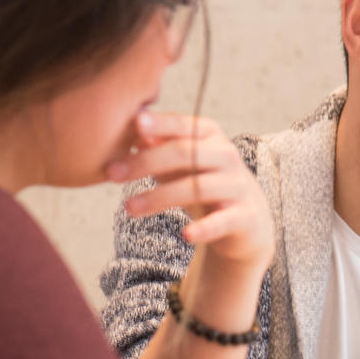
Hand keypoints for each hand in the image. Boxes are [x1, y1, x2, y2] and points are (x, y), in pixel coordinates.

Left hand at [109, 110, 273, 289]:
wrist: (247, 221)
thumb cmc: (204, 183)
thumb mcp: (181, 162)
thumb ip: (158, 145)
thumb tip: (131, 127)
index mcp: (210, 135)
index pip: (183, 125)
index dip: (160, 124)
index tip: (136, 124)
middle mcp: (227, 155)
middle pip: (185, 153)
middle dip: (146, 162)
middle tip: (112, 174)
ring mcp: (238, 185)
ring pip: (198, 188)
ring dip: (160, 197)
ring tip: (129, 208)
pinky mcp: (245, 215)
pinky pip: (223, 221)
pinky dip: (205, 228)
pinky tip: (186, 234)